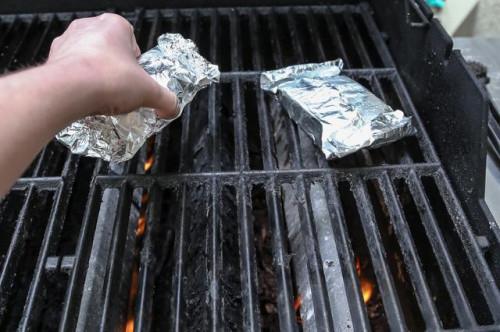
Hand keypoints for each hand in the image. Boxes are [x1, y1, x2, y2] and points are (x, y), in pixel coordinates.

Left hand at [47, 13, 177, 118]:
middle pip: (111, 52)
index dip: (137, 65)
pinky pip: (71, 72)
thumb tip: (172, 108)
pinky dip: (79, 84)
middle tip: (122, 90)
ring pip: (89, 60)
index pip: (133, 43)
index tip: (137, 81)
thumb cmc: (108, 79)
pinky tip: (86, 98)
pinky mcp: (52, 59)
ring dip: (97, 76)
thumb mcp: (149, 92)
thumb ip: (166, 99)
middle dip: (116, 70)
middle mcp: (89, 27)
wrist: (67, 91)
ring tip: (103, 96)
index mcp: (115, 25)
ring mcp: (67, 41)